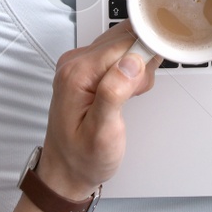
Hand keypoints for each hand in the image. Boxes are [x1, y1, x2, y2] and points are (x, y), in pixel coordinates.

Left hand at [37, 20, 159, 199]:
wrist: (66, 173)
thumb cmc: (81, 158)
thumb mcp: (102, 133)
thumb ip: (114, 93)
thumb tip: (131, 62)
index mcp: (76, 73)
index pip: (123, 42)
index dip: (143, 58)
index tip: (144, 82)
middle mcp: (75, 62)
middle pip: (125, 38)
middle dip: (141, 63)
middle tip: (134, 95)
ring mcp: (81, 63)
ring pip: (126, 44)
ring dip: (138, 67)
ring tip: (129, 97)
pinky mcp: (89, 68)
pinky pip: (120, 54)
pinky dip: (131, 70)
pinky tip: (126, 90)